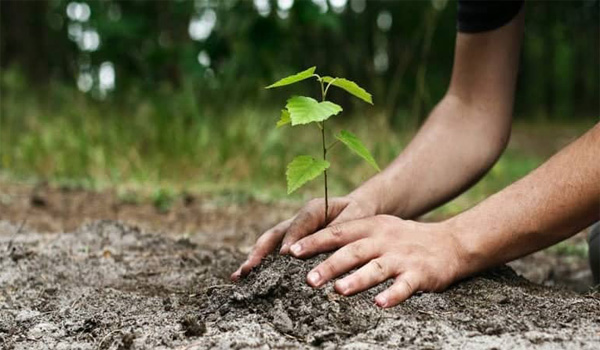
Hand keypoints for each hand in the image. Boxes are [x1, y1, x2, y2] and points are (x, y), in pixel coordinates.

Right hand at [230, 195, 376, 280]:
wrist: (358, 210)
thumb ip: (345, 225)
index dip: (292, 237)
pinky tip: (245, 280)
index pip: (300, 223)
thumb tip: (334, 241)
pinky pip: (273, 253)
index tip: (286, 254)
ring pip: (269, 244)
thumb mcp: (357, 215)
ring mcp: (291, 232)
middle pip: (275, 234)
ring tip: (238, 276)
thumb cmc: (359, 213)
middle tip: (249, 269)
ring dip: (254, 259)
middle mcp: (298, 220)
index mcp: (314, 209)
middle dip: (261, 251)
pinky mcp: (291, 244)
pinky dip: (260, 265)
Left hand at [287, 215, 464, 307]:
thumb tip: (311, 247)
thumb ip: (350, 236)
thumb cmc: (404, 239)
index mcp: (371, 227)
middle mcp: (384, 240)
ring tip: (339, 290)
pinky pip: (404, 285)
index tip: (291, 251)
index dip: (314, 241)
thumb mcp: (378, 228)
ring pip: (376, 268)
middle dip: (330, 265)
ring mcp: (402, 257)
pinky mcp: (420, 274)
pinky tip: (380, 304)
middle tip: (308, 279)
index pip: (338, 233)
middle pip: (353, 251)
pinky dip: (393, 295)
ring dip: (357, 279)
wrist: (450, 242)